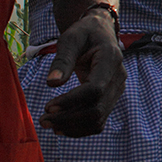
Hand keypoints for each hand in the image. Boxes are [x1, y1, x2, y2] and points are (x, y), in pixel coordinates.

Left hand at [40, 8, 126, 136]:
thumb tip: (51, 84)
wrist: (100, 33)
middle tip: (43, 120)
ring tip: (49, 124)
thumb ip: (62, 59)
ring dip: (72, 127)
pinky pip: (99, 121)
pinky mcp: (112, 98)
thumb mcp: (70, 38)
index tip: (48, 107)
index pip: (94, 89)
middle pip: (97, 109)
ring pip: (98, 119)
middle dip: (68, 119)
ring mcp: (117, 89)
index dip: (71, 101)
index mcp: (111, 59)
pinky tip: (61, 127)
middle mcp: (118, 77)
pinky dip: (80, 128)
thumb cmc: (83, 33)